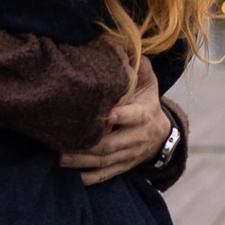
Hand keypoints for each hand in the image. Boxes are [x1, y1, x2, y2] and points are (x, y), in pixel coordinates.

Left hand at [63, 54, 161, 186]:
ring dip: (84, 162)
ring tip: (62, 159)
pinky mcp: (124, 166)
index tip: (105, 114)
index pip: (134, 116)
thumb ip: (139, 67)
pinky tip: (75, 178)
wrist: (162, 134)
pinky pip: (108, 175)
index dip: (122, 116)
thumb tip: (126, 47)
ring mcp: (131, 154)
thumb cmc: (148, 102)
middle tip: (65, 143)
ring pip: (107, 161)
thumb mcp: (149, 84)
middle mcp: (137, 137)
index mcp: (144, 114)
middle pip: (114, 144)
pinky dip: (92, 178)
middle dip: (90, 144)